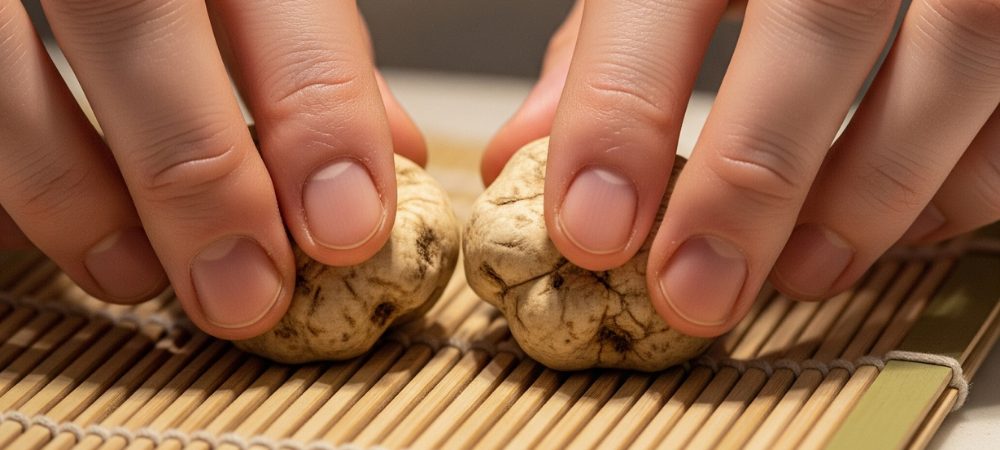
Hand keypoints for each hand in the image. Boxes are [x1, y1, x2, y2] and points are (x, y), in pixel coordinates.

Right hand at [0, 0, 425, 338]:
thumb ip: (316, 58)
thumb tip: (392, 156)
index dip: (317, 113)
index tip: (344, 226)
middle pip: (134, 21)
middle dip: (199, 175)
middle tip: (246, 292)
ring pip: (3, 68)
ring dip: (74, 194)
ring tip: (132, 273)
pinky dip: (5, 194)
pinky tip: (35, 226)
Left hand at [484, 0, 999, 336]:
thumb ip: (603, 53)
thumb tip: (520, 157)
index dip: (623, 112)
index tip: (593, 227)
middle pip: (819, 24)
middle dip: (751, 175)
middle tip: (695, 290)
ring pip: (953, 57)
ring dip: (871, 190)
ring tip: (801, 274)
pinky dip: (957, 185)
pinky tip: (895, 228)